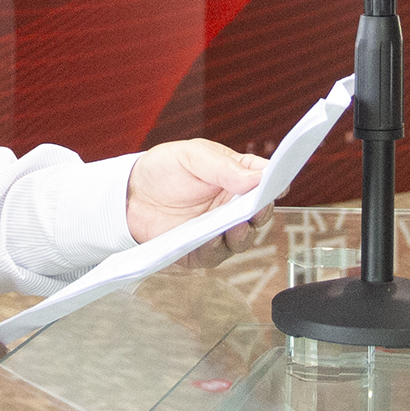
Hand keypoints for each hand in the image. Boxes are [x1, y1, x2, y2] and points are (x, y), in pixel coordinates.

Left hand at [127, 138, 270, 266]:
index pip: (265, 180)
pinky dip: (216, 248)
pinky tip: (212, 238)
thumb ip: (225, 167)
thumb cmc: (164, 169)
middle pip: (259, 213)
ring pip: (243, 238)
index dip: (276, 182)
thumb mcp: (194, 156)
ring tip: (234, 226)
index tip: (279, 185)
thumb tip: (258, 178)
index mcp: (237, 176)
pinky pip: (215, 254)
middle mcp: (233, 205)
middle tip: (256, 208)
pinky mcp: (201, 250)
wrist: (130, 195)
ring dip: (242, 233)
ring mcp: (219, 229)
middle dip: (261, 212)